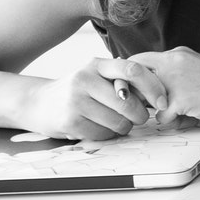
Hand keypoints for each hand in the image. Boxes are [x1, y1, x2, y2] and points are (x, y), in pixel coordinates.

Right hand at [18, 57, 168, 140]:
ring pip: (119, 122)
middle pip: (128, 102)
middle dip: (140, 115)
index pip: (133, 70)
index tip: (162, 102)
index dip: (154, 87)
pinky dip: (107, 135)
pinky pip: (104, 134)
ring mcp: (75, 100)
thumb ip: (123, 80)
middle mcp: (84, 79)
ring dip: (124, 127)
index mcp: (97, 65)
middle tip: (138, 118)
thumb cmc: (78, 91)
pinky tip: (98, 127)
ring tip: (114, 121)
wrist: (37, 102)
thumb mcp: (97, 76)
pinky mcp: (69, 121)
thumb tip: (160, 93)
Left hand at [128, 47, 199, 125]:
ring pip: (147, 99)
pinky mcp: (180, 99)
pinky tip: (188, 117)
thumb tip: (155, 88)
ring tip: (176, 111)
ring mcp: (175, 80)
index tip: (138, 87)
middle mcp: (173, 63)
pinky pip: (162, 117)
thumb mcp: (198, 69)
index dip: (135, 76)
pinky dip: (173, 121)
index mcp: (178, 54)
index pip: (140, 59)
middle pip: (136, 79)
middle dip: (138, 93)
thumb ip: (176, 73)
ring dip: (158, 109)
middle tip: (148, 103)